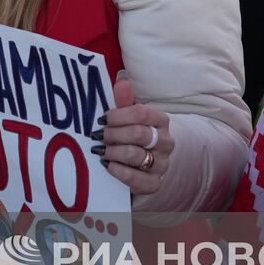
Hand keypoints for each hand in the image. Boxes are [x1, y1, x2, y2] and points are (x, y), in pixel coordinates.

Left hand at [93, 72, 172, 194]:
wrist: (142, 167)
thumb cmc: (131, 136)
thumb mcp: (127, 117)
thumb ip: (124, 100)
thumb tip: (122, 80)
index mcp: (160, 121)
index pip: (143, 113)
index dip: (119, 115)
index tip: (103, 119)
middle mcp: (165, 142)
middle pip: (139, 134)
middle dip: (114, 134)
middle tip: (98, 136)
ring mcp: (161, 164)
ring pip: (135, 155)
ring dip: (113, 152)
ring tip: (101, 151)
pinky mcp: (153, 184)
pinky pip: (135, 178)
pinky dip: (118, 171)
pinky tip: (108, 165)